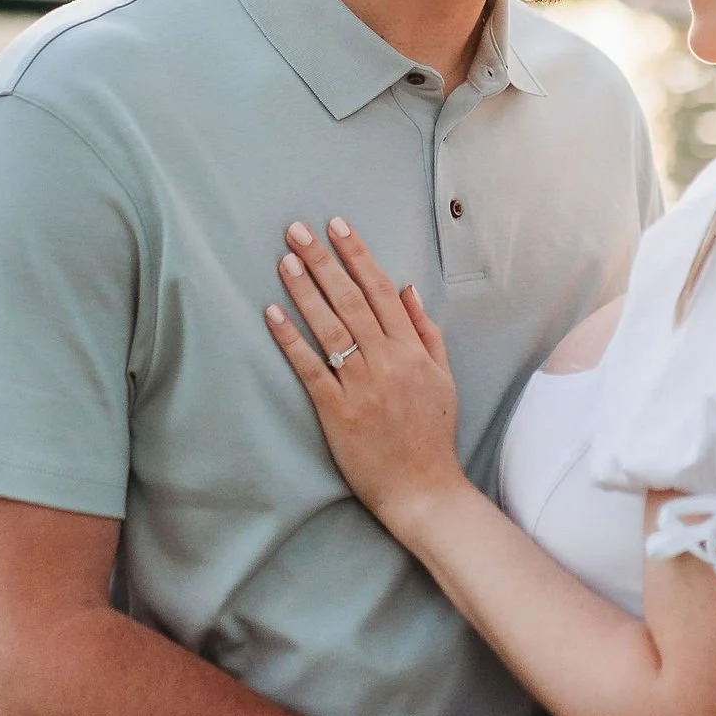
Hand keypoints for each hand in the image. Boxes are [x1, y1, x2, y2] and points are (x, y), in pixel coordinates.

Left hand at [267, 218, 463, 530]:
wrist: (423, 488)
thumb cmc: (432, 433)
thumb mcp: (443, 378)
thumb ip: (425, 332)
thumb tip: (408, 289)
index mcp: (412, 350)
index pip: (381, 290)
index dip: (358, 255)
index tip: (338, 226)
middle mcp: (386, 361)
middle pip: (351, 300)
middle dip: (323, 260)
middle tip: (297, 230)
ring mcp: (361, 385)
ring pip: (330, 327)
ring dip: (305, 290)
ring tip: (284, 260)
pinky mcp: (336, 411)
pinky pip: (311, 368)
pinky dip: (291, 340)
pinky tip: (273, 314)